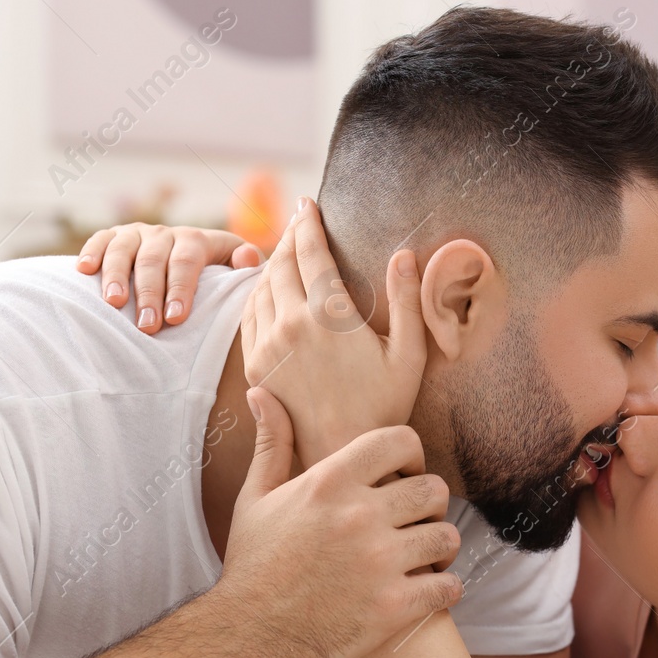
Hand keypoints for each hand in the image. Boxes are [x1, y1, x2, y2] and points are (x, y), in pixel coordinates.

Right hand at [76, 224, 262, 332]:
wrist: (189, 261)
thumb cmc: (215, 278)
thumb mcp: (235, 271)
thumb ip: (244, 267)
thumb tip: (248, 258)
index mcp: (197, 241)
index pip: (188, 261)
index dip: (182, 288)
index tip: (177, 318)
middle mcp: (166, 234)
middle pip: (154, 260)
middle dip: (150, 294)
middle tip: (147, 326)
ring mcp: (138, 234)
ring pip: (124, 250)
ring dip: (117, 276)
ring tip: (114, 304)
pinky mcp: (114, 237)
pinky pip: (100, 240)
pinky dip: (91, 252)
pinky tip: (84, 270)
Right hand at [215, 387, 463, 657]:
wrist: (246, 635)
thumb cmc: (253, 565)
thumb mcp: (256, 498)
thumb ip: (273, 443)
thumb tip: (263, 394)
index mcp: (330, 482)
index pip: (401, 441)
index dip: (412, 455)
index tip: (404, 475)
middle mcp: (360, 516)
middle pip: (434, 489)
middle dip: (429, 505)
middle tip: (414, 522)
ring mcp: (380, 563)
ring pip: (446, 537)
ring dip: (440, 548)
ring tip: (425, 558)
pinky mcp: (393, 607)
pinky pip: (448, 587)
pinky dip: (446, 589)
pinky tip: (430, 591)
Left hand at [240, 197, 427, 467]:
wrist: (340, 453)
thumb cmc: (384, 408)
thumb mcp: (409, 356)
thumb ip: (408, 302)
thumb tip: (405, 255)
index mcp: (329, 316)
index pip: (311, 253)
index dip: (308, 223)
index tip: (308, 204)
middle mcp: (291, 324)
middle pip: (281, 263)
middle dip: (289, 236)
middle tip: (298, 221)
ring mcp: (267, 344)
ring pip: (260, 286)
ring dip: (272, 262)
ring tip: (285, 251)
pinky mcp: (255, 364)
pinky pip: (248, 314)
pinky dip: (257, 292)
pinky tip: (268, 288)